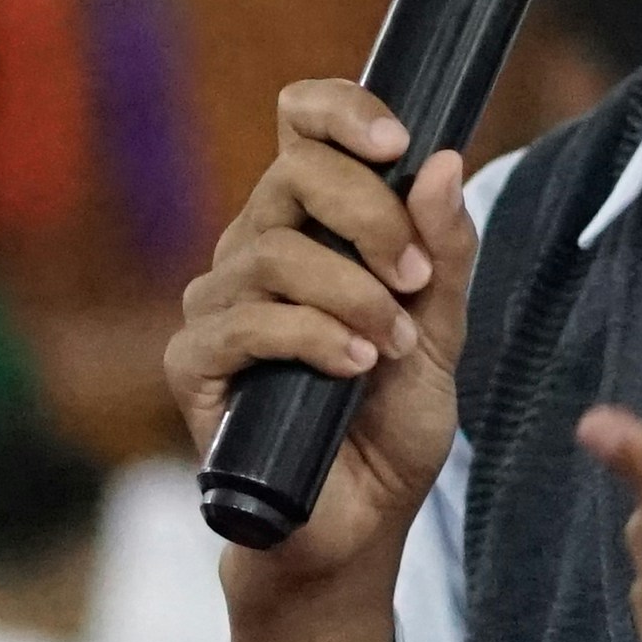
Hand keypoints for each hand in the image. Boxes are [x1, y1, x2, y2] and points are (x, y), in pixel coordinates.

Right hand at [165, 79, 481, 641]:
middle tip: (417, 278)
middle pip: (291, 175)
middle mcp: (255, 252)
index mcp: (312, 228)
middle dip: (369, 215)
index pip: (301, 125)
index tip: (397, 142)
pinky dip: (309, 337)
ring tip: (392, 348)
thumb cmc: (388, 431)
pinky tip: (352, 367)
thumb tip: (445, 161)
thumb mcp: (442, 337)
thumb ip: (447, 255)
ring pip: (271, 252)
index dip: (340, 111)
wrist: (354, 530)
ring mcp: (218, 307)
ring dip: (350, 293)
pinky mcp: (195, 366)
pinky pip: (242, 322)